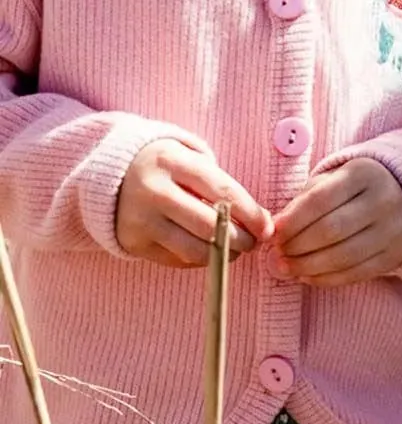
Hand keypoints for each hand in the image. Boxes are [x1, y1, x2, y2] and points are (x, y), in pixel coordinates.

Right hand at [115, 139, 271, 267]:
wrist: (112, 173)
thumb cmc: (169, 169)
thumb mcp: (193, 163)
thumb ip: (226, 188)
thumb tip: (263, 222)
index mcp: (173, 162)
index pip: (224, 193)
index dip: (252, 215)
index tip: (267, 229)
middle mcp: (153, 190)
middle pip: (211, 226)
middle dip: (241, 240)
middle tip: (252, 243)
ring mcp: (140, 218)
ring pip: (195, 250)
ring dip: (223, 255)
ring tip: (234, 249)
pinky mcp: (133, 241)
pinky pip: (177, 260)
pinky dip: (200, 260)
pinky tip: (208, 251)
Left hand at [272, 159, 401, 285]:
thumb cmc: (352, 191)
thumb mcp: (330, 182)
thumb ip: (301, 203)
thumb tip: (274, 234)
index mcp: (363, 174)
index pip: (320, 200)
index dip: (292, 220)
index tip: (273, 233)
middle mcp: (384, 200)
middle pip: (331, 230)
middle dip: (297, 246)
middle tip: (276, 254)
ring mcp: (394, 230)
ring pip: (344, 256)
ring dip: (308, 266)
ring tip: (287, 267)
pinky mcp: (397, 255)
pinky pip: (357, 273)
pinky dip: (327, 278)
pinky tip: (307, 276)